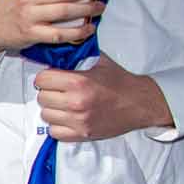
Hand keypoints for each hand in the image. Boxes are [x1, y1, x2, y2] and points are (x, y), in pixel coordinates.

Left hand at [32, 52, 171, 141]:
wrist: (141, 103)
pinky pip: (55, 132)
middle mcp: (76, 102)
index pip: (42, 79)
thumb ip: (77, 55)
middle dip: (49, 92)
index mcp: (79, 82)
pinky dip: (58, 126)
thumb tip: (58, 49)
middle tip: (60, 92)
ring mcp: (78, 120)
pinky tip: (68, 118)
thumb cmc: (120, 82)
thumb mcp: (100, 62)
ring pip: (46, 115)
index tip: (53, 78)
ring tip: (65, 105)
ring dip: (53, 110)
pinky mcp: (82, 134)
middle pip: (42, 97)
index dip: (46, 77)